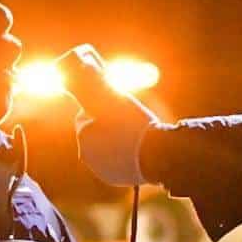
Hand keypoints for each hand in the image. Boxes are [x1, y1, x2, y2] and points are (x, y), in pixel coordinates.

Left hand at [57, 45, 156, 187]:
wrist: (158, 155)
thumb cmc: (138, 124)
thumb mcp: (118, 97)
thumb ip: (100, 83)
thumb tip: (83, 62)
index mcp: (84, 132)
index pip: (85, 117)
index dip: (101, 112)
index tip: (116, 111)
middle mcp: (85, 153)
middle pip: (93, 133)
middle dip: (105, 128)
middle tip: (126, 124)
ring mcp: (98, 168)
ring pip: (102, 149)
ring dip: (112, 142)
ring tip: (131, 137)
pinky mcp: (110, 178)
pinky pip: (111, 163)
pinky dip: (119, 157)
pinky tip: (133, 151)